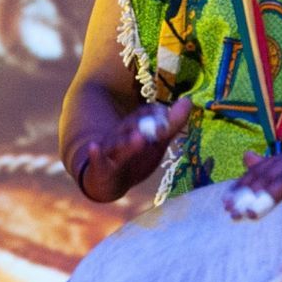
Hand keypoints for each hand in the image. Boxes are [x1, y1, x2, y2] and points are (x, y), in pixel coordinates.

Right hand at [73, 98, 194, 202]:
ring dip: (128, 142)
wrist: (108, 181)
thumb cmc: (135, 158)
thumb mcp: (156, 142)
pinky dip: (95, 154)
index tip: (167, 113)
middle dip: (145, 124)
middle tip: (160, 126)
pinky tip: (94, 147)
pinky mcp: (100, 167)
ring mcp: (109, 150)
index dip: (156, 113)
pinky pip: (97, 161)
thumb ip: (172, 124)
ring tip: (139, 138)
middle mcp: (120, 134)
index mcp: (134, 126)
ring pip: (118, 145)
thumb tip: (188, 100)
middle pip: (130, 127)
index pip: (144, 114)